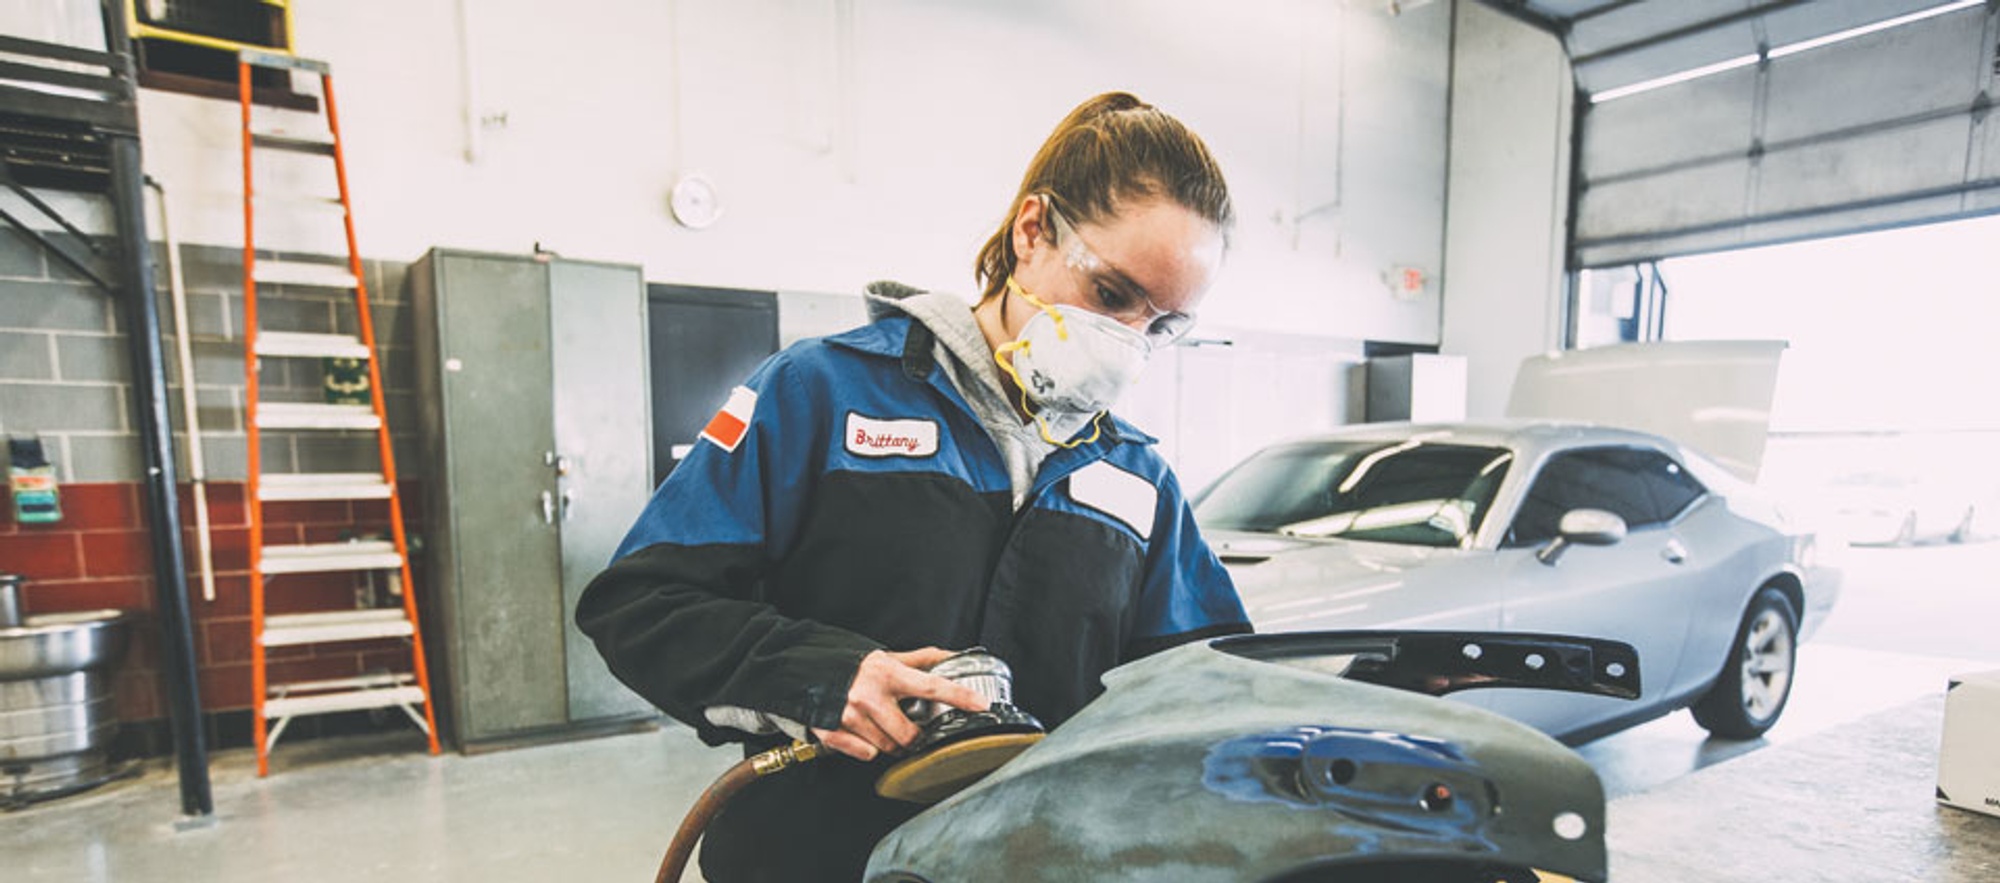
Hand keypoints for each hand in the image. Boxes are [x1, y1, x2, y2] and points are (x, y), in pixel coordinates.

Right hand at [812, 647, 988, 760]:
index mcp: (887, 673)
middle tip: (906, 728)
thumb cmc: (849, 665)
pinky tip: (860, 732)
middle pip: (909, 735)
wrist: (801, 669)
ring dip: (888, 742)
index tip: (980, 705)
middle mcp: (869, 695)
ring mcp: (850, 716)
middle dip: (912, 737)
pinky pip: (865, 754)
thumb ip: (920, 659)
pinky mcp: (833, 732)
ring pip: (887, 748)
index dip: (959, 696)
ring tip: (877, 724)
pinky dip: (866, 748)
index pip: (931, 685)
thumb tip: (953, 654)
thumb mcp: (885, 657)